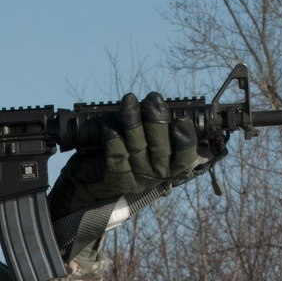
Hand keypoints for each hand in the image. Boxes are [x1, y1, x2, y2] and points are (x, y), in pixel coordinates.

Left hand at [49, 91, 222, 221]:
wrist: (95, 181)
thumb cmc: (129, 154)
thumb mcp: (150, 145)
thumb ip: (159, 130)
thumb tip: (161, 105)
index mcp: (172, 165)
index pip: (185, 156)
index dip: (185, 140)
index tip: (181, 121)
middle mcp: (157, 174)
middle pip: (161, 149)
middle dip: (157, 120)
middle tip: (153, 99)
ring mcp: (137, 177)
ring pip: (137, 148)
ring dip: (132, 122)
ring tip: (129, 101)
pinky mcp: (117, 177)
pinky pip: (116, 155)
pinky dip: (112, 138)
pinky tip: (109, 124)